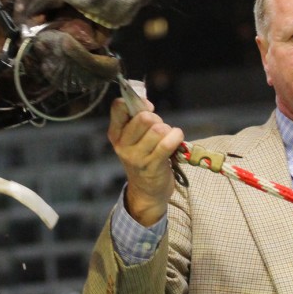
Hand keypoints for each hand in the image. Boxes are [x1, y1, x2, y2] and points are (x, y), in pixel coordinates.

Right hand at [108, 97, 182, 226]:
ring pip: (158, 129)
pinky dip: (176, 137)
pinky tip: (177, 140)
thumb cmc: (143, 158)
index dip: (137, 102)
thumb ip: (136, 120)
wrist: (146, 191)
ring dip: (168, 131)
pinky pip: (168, 143)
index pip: (118, 107)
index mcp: (115, 134)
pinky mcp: (152, 166)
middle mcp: (123, 145)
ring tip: (166, 139)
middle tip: (159, 129)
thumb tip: (146, 103)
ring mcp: (136, 157)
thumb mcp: (133, 139)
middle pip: (144, 118)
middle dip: (157, 119)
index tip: (147, 108)